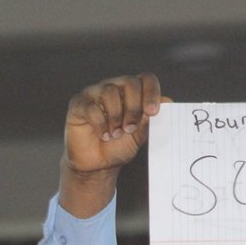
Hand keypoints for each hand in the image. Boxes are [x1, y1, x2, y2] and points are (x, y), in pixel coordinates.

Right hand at [60, 73, 166, 217]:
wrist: (97, 165)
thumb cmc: (118, 147)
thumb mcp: (140, 135)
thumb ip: (150, 118)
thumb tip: (166, 101)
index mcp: (131, 92)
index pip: (145, 79)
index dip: (151, 92)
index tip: (153, 112)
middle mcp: (113, 87)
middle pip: (129, 82)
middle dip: (133, 107)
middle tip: (131, 128)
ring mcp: (94, 93)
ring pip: (109, 92)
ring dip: (116, 117)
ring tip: (115, 134)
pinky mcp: (78, 104)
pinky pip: (91, 107)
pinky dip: (100, 123)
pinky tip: (103, 135)